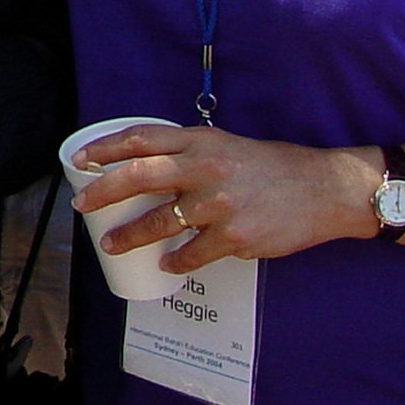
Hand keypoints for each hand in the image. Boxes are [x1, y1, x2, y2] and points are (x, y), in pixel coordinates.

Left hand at [71, 122, 376, 272]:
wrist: (324, 189)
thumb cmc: (273, 166)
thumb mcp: (226, 146)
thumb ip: (190, 153)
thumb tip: (148, 167)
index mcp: (200, 141)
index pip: (141, 138)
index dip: (106, 148)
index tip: (80, 160)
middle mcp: (205, 168)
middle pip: (139, 176)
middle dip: (103, 192)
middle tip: (81, 205)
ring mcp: (220, 204)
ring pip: (160, 222)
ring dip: (131, 235)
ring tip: (111, 244)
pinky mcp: (236, 237)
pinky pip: (193, 253)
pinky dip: (176, 261)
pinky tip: (166, 265)